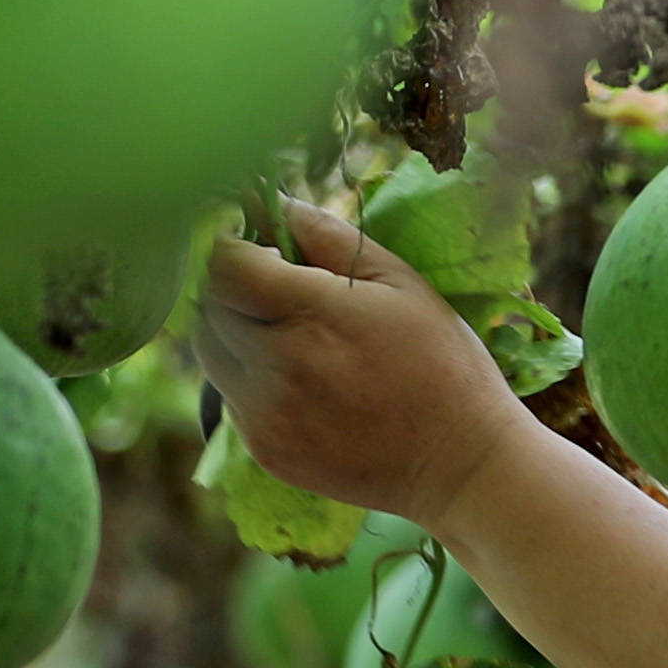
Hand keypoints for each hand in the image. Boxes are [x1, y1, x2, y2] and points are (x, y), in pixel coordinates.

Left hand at [189, 199, 526, 529]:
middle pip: (207, 305)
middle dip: (231, 285)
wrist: (461, 466)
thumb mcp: (402, 283)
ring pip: (209, 351)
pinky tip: (302, 380)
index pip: (222, 263)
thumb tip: (273, 202)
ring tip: (287, 332)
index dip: (227, 244)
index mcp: (312, 314)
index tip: (252, 242)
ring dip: (233, 330)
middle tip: (274, 284)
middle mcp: (277, 365)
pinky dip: (250, 377)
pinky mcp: (264, 448)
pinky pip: (231, 396)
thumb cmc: (443, 364)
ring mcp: (266, 413)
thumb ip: (330, 235)